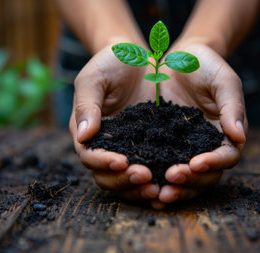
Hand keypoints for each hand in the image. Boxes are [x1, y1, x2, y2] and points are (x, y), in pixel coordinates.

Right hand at [69, 45, 159, 200]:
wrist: (138, 59)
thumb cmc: (111, 63)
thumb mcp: (94, 78)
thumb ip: (87, 105)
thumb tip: (83, 136)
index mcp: (89, 133)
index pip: (90, 156)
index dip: (103, 163)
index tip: (121, 161)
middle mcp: (108, 147)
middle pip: (109, 177)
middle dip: (125, 182)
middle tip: (146, 178)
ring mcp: (130, 150)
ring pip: (130, 181)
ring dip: (142, 188)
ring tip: (160, 187)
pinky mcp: (152, 148)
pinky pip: (156, 169)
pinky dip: (162, 179)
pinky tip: (176, 179)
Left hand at [150, 43, 247, 208]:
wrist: (177, 59)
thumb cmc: (206, 66)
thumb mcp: (223, 80)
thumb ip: (232, 106)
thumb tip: (239, 136)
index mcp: (224, 135)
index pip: (226, 157)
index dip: (214, 164)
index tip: (196, 164)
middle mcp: (204, 148)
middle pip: (203, 177)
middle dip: (188, 185)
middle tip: (169, 184)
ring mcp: (180, 150)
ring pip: (180, 179)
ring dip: (169, 189)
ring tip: (154, 192)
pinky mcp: (158, 147)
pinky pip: (155, 166)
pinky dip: (149, 178)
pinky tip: (135, 180)